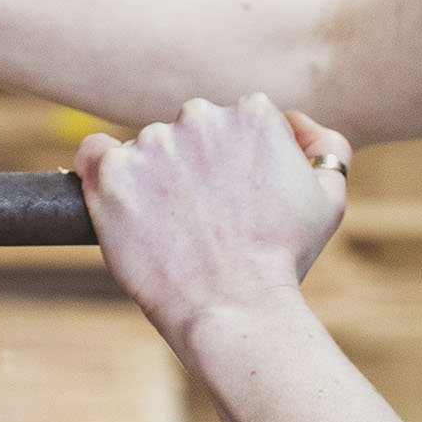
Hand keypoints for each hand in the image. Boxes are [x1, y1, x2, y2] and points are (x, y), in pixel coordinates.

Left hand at [74, 94, 350, 351]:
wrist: (236, 308)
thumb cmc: (284, 259)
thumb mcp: (328, 200)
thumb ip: (325, 147)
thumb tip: (297, 123)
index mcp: (253, 112)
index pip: (232, 123)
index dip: (232, 164)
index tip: (232, 199)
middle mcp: (201, 116)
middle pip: (188, 132)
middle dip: (192, 167)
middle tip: (201, 219)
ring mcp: (152, 143)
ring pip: (145, 149)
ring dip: (152, 179)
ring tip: (170, 229)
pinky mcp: (112, 174)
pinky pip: (93, 154)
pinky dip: (99, 172)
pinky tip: (118, 201)